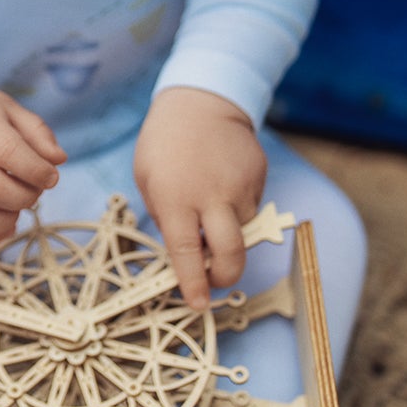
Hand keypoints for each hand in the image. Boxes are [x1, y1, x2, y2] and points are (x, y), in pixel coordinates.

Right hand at [0, 84, 66, 244]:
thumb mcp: (8, 108)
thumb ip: (37, 132)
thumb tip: (58, 161)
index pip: (9, 153)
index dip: (37, 170)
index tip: (51, 177)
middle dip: (26, 197)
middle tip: (34, 191)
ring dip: (8, 219)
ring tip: (17, 206)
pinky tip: (4, 222)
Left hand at [133, 87, 266, 310]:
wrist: (202, 102)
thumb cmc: (165, 143)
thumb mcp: (148, 180)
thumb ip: (167, 217)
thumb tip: (185, 252)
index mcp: (177, 198)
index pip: (187, 254)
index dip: (193, 284)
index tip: (197, 303)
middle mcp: (213, 196)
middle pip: (231, 254)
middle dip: (225, 276)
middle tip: (214, 278)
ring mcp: (240, 187)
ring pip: (243, 232)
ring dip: (228, 235)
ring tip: (209, 209)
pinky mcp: (258, 178)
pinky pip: (251, 208)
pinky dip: (237, 210)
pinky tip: (222, 187)